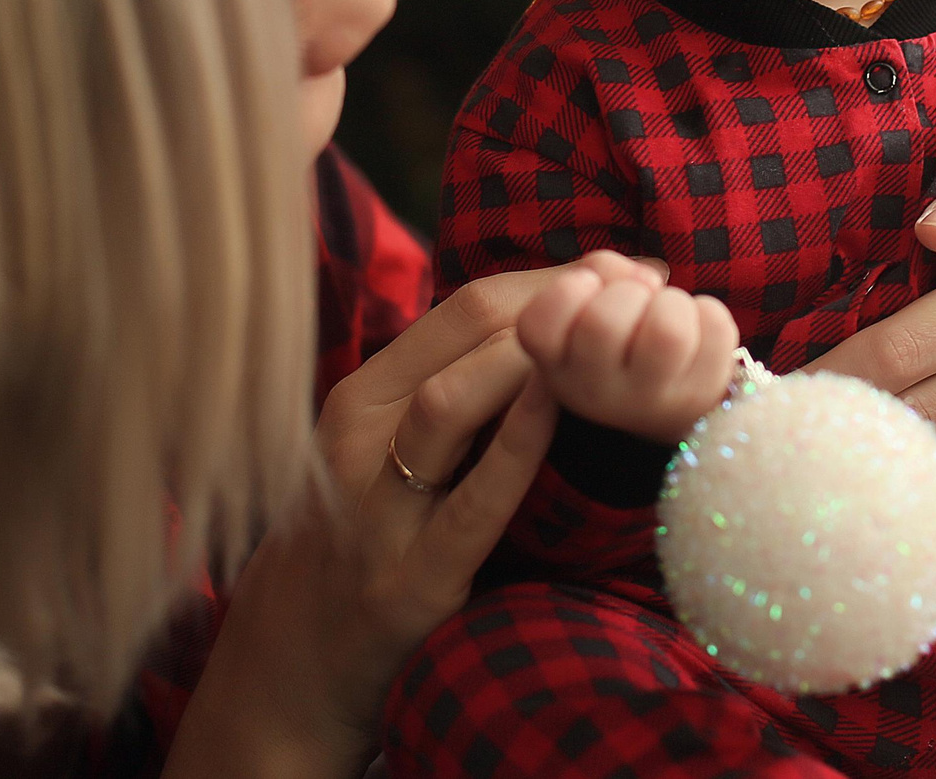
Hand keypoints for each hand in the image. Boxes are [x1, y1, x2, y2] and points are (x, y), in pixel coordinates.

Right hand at [165, 251, 649, 778]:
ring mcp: (377, 506)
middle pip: (468, 329)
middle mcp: (359, 434)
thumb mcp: (383, 452)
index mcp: (362, 394)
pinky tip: (563, 414)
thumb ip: (448, 392)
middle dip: (565, 300)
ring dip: (539, 357)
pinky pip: (470, 502)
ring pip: (451, 399)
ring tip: (611, 337)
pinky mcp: (410, 577)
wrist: (291, 666)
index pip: (466, 304)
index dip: (555, 278)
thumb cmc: (364, 541)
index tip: (625, 270)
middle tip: (644, 289)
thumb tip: (556, 327)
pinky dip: (518, 448)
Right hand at [515, 262, 740, 443]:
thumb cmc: (619, 335)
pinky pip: (715, 326)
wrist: (665, 399)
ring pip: (668, 328)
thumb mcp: (588, 300)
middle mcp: (594, 393)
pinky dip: (708, 312)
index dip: (566, 292)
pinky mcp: (700, 396)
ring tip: (667, 317)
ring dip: (672, 302)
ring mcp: (649, 402)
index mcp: (556, 365)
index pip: (538, 326)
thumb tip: (646, 280)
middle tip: (635, 305)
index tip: (587, 290)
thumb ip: (598, 271)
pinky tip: (696, 335)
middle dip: (628, 292)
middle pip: (605, 321)